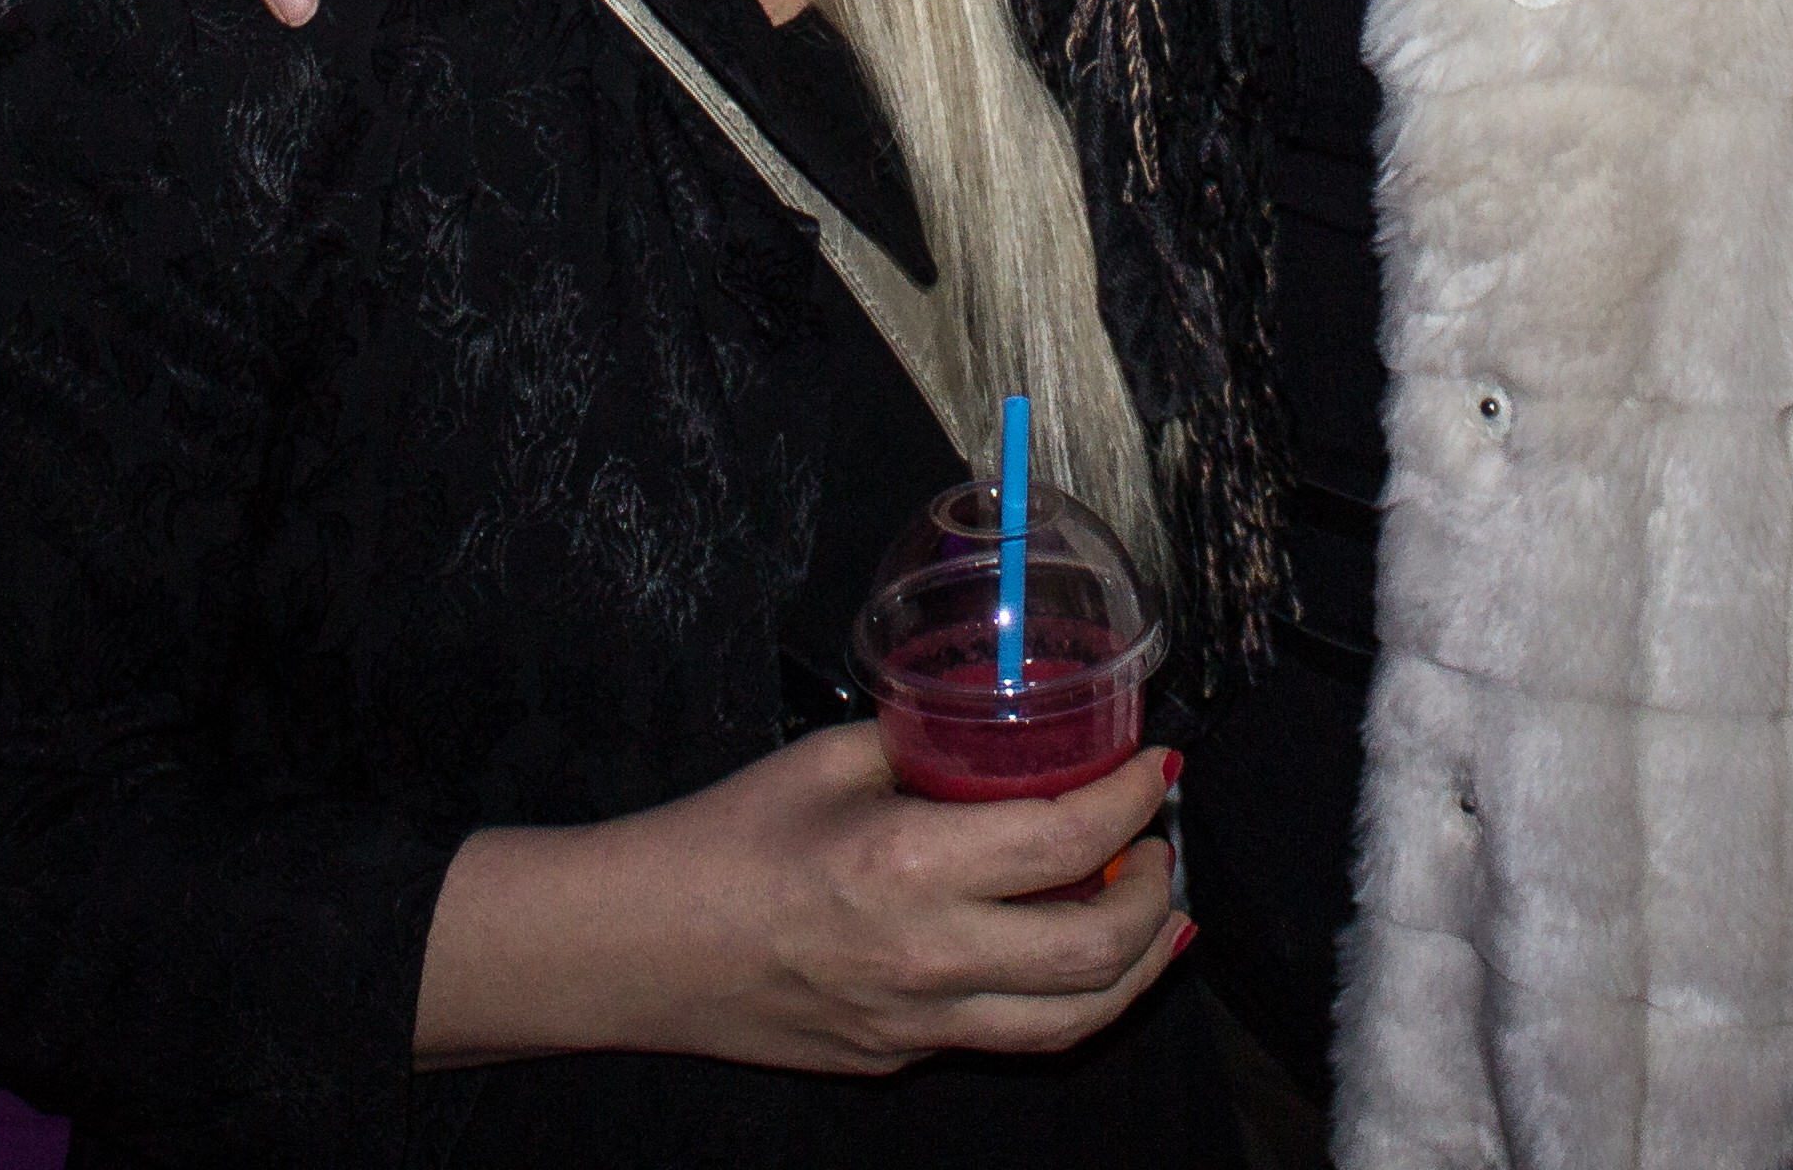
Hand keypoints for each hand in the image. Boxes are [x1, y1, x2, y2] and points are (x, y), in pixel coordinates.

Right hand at [417, 726, 1188, 1075]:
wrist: (635, 947)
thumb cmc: (720, 840)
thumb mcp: (828, 760)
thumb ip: (924, 746)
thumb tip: (997, 731)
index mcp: (908, 866)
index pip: (1066, 840)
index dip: (1132, 800)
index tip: (1157, 767)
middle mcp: (927, 959)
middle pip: (1098, 950)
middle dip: (1155, 893)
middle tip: (1157, 844)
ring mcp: (917, 1026)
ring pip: (1074, 1020)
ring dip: (1136, 967)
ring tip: (1156, 919)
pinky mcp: (899, 1060)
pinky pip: (1008, 1038)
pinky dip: (1065, 999)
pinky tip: (1072, 959)